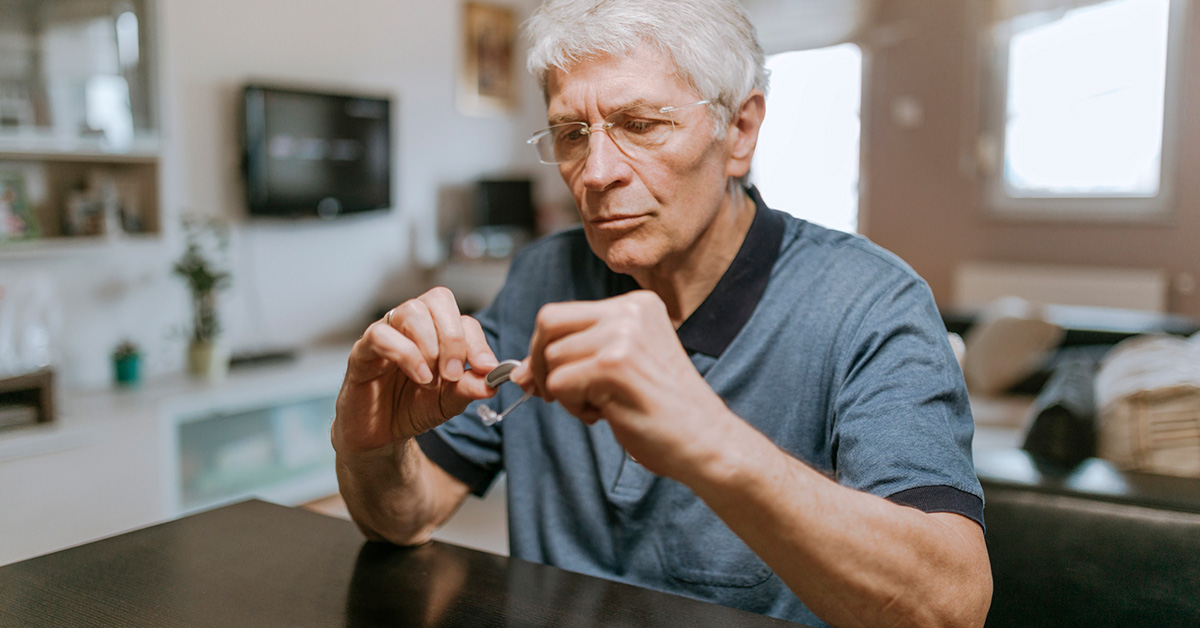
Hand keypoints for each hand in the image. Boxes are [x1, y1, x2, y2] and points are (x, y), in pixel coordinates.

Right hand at [334, 287, 498, 454]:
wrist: (382, 434)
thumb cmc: (414, 408)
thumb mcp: (450, 401)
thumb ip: (470, 388)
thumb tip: (494, 381)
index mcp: (439, 332)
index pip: (464, 320)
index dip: (478, 343)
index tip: (485, 369)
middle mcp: (414, 325)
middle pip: (439, 299)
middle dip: (454, 336)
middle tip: (454, 373)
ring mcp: (388, 333)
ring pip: (412, 310)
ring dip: (430, 345)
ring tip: (432, 379)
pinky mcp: (363, 350)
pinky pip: (382, 335)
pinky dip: (406, 354)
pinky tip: (418, 377)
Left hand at [511, 290, 734, 478]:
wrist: (706, 440)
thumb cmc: (665, 410)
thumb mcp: (624, 365)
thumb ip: (579, 355)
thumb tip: (518, 371)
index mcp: (636, 305)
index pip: (561, 312)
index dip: (543, 346)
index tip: (547, 376)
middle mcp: (629, 312)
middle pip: (548, 324)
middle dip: (540, 363)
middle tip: (557, 394)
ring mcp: (622, 336)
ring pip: (552, 358)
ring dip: (565, 392)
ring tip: (601, 406)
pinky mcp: (614, 366)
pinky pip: (559, 384)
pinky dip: (574, 407)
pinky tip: (605, 415)